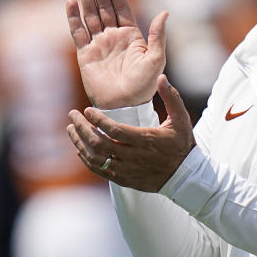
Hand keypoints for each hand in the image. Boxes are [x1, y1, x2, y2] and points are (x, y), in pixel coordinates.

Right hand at [66, 0, 167, 108]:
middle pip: (104, 7)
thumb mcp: (156, 58)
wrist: (125, 105)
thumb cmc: (144, 86)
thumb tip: (165, 12)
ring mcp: (98, 44)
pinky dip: (73, 17)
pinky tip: (71, 2)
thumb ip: (158, 35)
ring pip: (90, 15)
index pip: (122, 8)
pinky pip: (78, 32)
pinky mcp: (85, 54)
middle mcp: (113, 36)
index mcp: (131, 35)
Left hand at [66, 75, 196, 191]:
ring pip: (96, 158)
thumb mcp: (181, 118)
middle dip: (82, 128)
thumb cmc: (182, 144)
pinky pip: (100, 170)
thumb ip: (171, 97)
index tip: (87, 110)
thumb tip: (161, 77)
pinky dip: (87, 159)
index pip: (114, 130)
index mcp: (146, 140)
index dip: (98, 120)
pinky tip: (80, 148)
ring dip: (80, 143)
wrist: (185, 175)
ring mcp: (128, 170)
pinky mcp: (125, 179)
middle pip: (99, 143)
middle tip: (72, 115)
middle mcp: (134, 156)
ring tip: (71, 129)